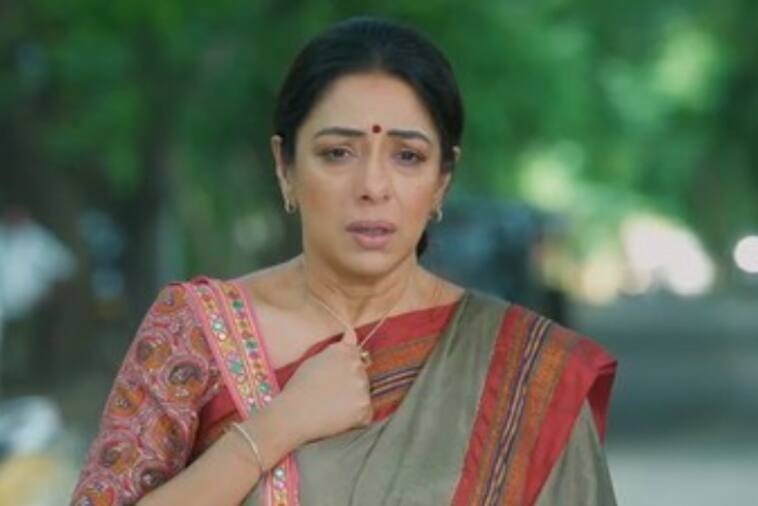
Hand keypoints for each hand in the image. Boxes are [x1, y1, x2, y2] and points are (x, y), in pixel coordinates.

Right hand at [275, 328, 372, 444]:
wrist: (294, 413)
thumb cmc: (299, 386)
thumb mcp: (315, 358)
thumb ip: (338, 348)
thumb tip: (352, 331)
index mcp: (346, 351)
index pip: (357, 356)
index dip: (346, 369)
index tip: (335, 378)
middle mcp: (357, 365)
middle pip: (362, 375)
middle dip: (351, 384)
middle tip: (329, 394)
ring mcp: (362, 386)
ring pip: (363, 394)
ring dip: (353, 401)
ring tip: (331, 406)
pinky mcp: (364, 407)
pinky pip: (366, 413)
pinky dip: (356, 418)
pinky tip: (337, 416)